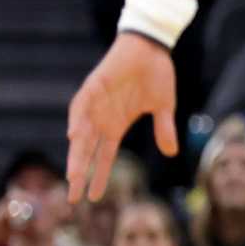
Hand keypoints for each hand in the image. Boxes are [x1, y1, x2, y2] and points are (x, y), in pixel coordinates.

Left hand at [66, 33, 177, 203]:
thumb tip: (172, 153)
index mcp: (117, 125)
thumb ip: (164, 129)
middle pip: (87, 151)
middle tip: (72, 198)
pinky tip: (74, 134)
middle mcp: (102, 118)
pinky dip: (77, 119)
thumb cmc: (157, 74)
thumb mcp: (164, 106)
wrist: (151, 47)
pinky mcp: (93, 86)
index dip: (99, 176)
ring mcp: (96, 103)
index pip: (104, 156)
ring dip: (76, 154)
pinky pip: (81, 105)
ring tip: (73, 175)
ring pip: (81, 134)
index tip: (93, 198)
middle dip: (80, 174)